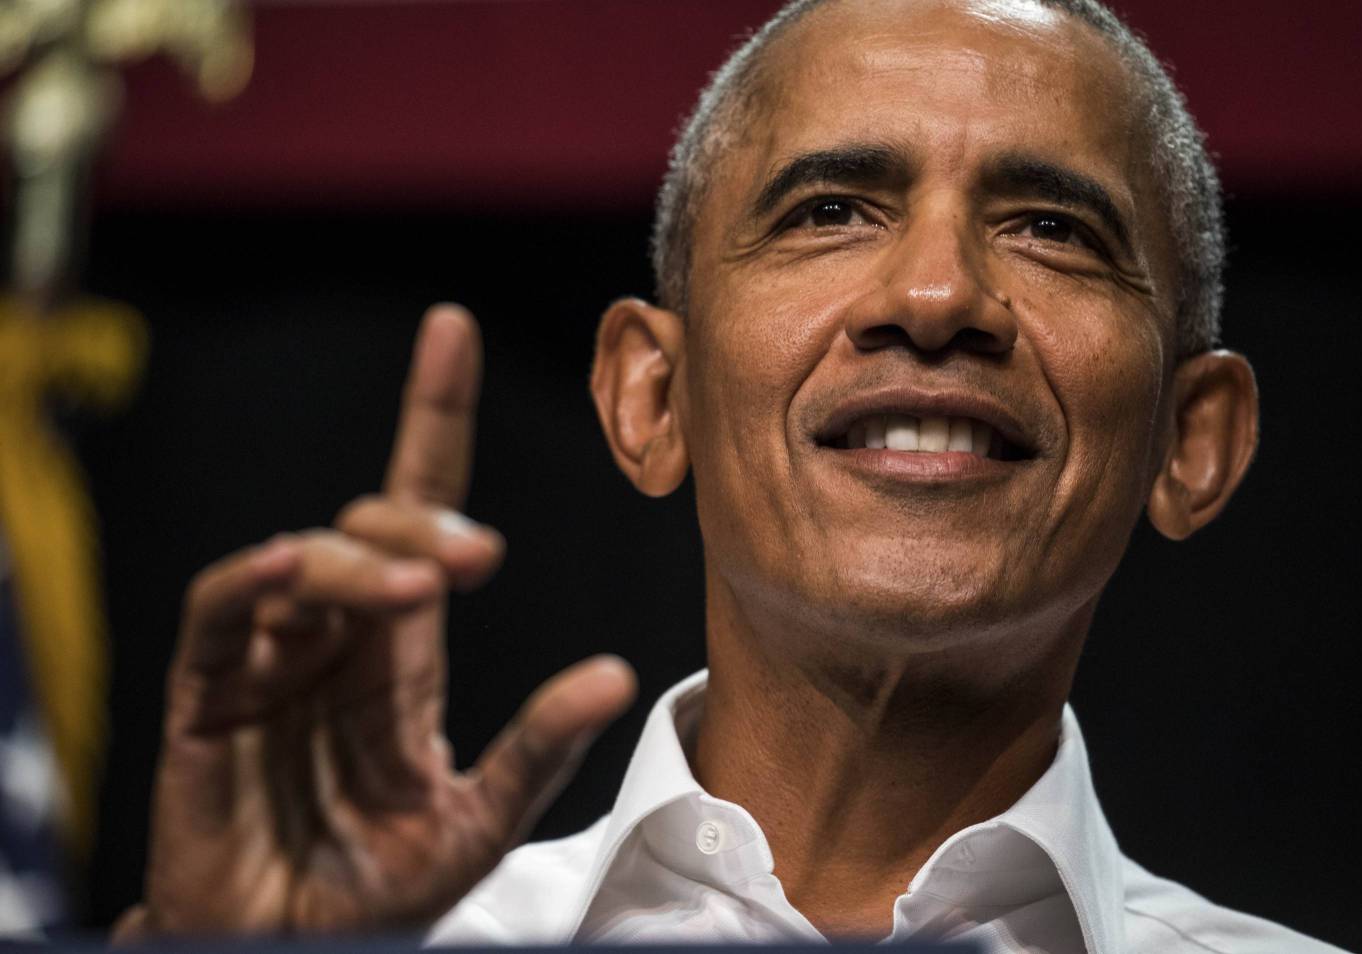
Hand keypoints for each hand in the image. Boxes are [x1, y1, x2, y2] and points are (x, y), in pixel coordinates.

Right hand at [118, 304, 635, 936]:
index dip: (432, 417)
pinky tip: (298, 565)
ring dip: (360, 557)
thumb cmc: (379, 885)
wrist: (292, 949)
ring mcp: (269, 658)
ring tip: (419, 587)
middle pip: (373, 523)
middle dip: (421, 519)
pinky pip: (223, 611)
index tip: (450, 333)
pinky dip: (258, 578)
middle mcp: (338, 634)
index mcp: (402, 649)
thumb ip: (539, 751)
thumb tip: (613, 675)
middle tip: (475, 558)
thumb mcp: (479, 822)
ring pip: (306, 557)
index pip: (420, 509)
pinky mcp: (207, 693)